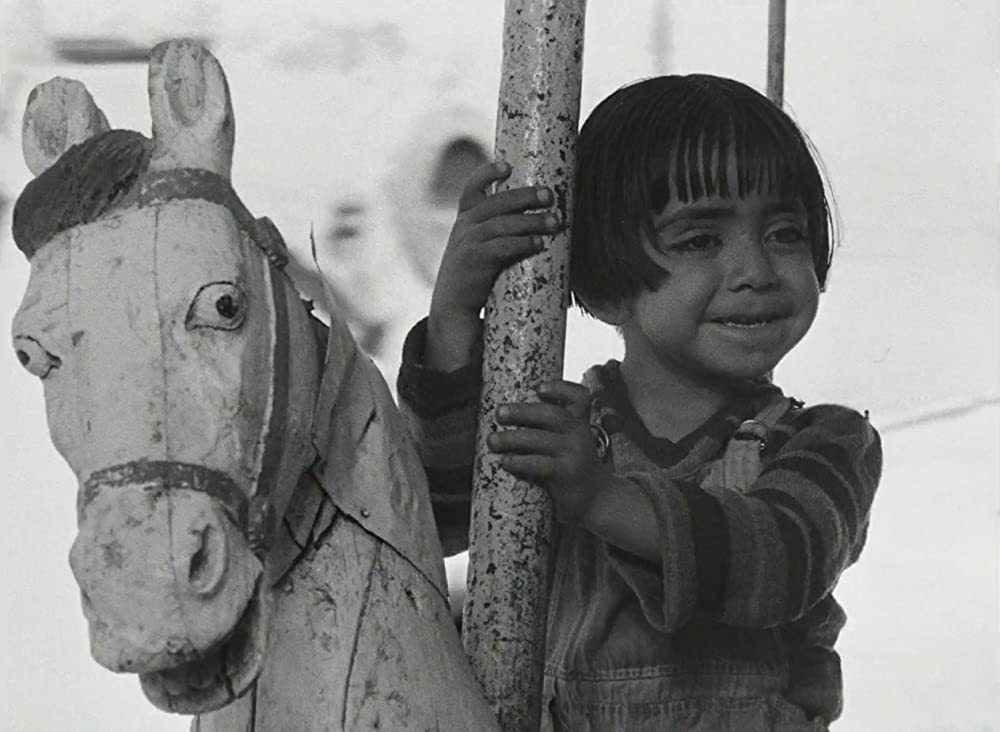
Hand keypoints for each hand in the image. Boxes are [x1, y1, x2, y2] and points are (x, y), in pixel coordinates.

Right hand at [426, 160, 560, 370]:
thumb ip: (496, 232)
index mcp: (465, 221)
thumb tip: (536, 219)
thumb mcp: (477, 248)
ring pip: (502, 225)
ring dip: (531, 221)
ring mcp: (466, 245)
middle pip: (497, 203)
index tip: (507, 166)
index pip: (472, 189)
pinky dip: (521, 244)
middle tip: (550, 196)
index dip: (487, 174)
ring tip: (556, 222)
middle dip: (525, 196)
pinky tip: (539, 244)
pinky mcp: (473, 264)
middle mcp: (464, 228)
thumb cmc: (474, 277)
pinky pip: (501, 248)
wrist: (451, 310)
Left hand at [487, 380, 611, 524]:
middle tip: (499, 414)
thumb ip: (553, 429)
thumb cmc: (574, 467)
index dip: (560, 389)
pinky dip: (520, 461)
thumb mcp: (573, 442)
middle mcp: (580, 434)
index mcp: (580, 422)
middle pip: (551, 414)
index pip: (579, 397)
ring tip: (492, 440)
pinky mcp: (566, 474)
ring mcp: (574, 453)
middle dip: (522, 412)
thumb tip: (509, 417)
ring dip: (512, 438)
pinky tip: (506, 461)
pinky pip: (539, 464)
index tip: (539, 388)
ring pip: (540, 439)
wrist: (597, 500)